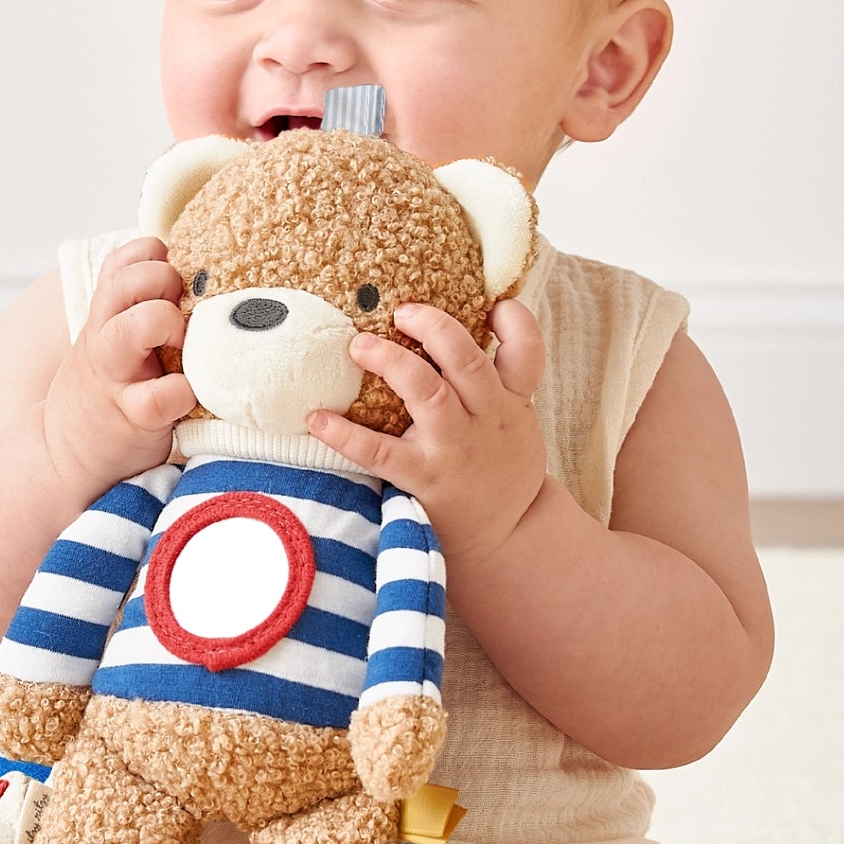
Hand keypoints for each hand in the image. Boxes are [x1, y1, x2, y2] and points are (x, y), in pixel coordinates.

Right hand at [43, 237, 196, 497]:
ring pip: (138, 324)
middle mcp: (107, 337)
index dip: (156, 258)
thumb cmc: (107, 388)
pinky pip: (164, 393)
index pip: (127, 258)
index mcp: (106, 314)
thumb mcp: (110, 336)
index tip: (173, 283)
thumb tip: (195, 273)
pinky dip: (184, 390)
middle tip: (183, 312)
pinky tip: (188, 394)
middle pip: (131, 279)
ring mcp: (118, 376)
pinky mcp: (135, 416)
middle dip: (167, 282)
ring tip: (183, 347)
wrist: (63, 453)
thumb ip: (138, 305)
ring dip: (169, 325)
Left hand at [307, 299, 546, 570]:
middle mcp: (487, 418)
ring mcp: (455, 448)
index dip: (514, 321)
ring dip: (391, 361)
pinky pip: (379, 452)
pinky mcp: (424, 478)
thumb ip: (500, 385)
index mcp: (511, 402)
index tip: (494, 304)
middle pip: (465, 360)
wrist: (507, 538)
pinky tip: (316, 417)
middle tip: (403, 312)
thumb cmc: (502, 469)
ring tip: (359, 345)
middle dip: (433, 327)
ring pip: (427, 392)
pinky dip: (344, 434)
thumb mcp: (518, 425)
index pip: (526, 352)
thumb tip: (464, 331)